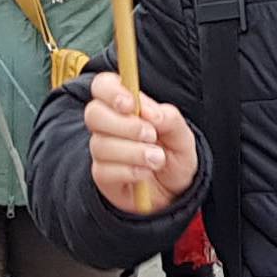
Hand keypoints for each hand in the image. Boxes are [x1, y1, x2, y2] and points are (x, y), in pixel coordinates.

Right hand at [83, 70, 198, 212]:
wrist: (176, 190)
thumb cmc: (175, 155)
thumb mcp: (182, 135)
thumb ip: (169, 118)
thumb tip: (149, 112)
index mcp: (125, 106)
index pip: (103, 85)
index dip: (111, 91)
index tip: (131, 104)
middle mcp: (108, 125)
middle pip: (93, 113)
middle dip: (124, 125)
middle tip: (151, 135)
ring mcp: (102, 150)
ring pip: (101, 145)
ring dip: (134, 152)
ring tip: (158, 159)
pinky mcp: (102, 176)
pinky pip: (104, 170)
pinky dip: (130, 172)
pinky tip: (145, 173)